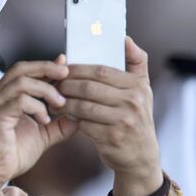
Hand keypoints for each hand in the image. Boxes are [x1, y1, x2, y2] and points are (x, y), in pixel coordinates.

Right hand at [0, 60, 79, 195]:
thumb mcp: (42, 136)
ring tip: (60, 104)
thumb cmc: (11, 155)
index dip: (46, 67)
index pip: (25, 71)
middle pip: (21, 68)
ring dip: (46, 90)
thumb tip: (79, 118)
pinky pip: (19, 100)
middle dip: (46, 68)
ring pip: (22, 82)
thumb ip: (58, 125)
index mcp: (4, 96)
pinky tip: (45, 120)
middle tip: (67, 73)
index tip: (66, 68)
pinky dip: (37, 106)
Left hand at [56, 37, 162, 195]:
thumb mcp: (143, 90)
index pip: (101, 71)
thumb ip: (136, 62)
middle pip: (89, 87)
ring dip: (64, 103)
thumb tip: (124, 38)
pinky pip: (83, 124)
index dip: (78, 69)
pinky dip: (70, 119)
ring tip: (54, 100)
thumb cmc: (136, 117)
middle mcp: (132, 102)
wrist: (141, 156)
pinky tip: (61, 116)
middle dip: (67, 85)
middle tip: (53, 85)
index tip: (63, 69)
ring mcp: (122, 121)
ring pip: (83, 106)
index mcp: (138, 86)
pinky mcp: (111, 138)